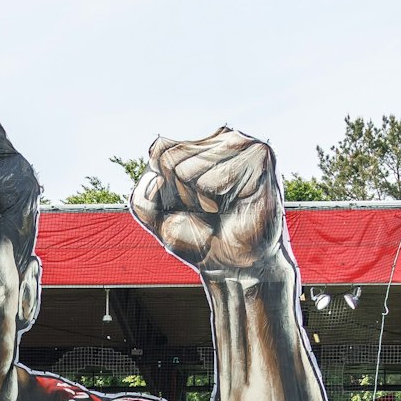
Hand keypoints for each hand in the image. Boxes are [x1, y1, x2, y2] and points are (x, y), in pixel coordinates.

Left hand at [131, 127, 285, 274]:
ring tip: (219, 209)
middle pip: (170, 159)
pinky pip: (213, 179)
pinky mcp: (259, 157)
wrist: (232, 264)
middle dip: (180, 194)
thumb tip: (156, 167)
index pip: (159, 151)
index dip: (166, 188)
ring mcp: (242, 143)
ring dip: (197, 200)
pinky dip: (215, 200)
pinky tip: (233, 205)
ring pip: (186, 171)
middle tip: (206, 210)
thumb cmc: (197, 236)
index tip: (188, 205)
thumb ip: (141, 193)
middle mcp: (220, 137)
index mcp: (199, 144)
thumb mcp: (156, 217)